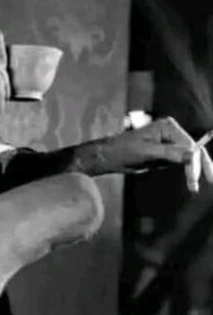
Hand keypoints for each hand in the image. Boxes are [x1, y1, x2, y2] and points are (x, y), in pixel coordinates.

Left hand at [94, 118, 212, 191]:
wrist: (110, 156)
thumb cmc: (124, 150)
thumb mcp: (147, 152)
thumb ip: (169, 153)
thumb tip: (192, 155)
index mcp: (167, 127)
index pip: (189, 145)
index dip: (194, 163)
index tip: (193, 180)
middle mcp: (171, 132)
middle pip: (194, 150)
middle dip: (201, 166)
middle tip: (210, 181)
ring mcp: (170, 142)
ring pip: (190, 157)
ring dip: (196, 170)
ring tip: (194, 187)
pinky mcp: (167, 152)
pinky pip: (182, 161)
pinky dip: (189, 170)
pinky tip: (192, 181)